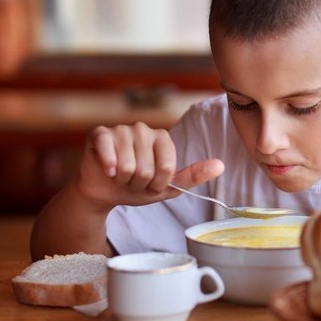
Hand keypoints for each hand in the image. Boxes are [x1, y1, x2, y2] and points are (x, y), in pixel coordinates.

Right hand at [74, 122, 224, 209]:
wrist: (103, 192)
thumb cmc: (136, 187)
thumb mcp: (167, 187)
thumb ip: (193, 175)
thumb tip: (220, 165)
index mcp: (162, 138)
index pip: (167, 167)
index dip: (157, 184)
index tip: (151, 184)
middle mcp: (143, 129)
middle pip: (146, 169)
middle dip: (138, 184)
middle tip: (131, 180)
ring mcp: (121, 130)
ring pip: (127, 166)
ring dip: (122, 179)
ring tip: (119, 175)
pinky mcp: (100, 134)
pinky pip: (108, 152)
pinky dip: (107, 168)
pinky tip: (106, 170)